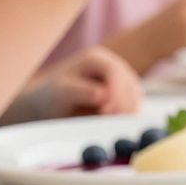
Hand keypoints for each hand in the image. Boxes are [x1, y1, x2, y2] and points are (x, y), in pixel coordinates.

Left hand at [14, 46, 142, 121]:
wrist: (50, 107)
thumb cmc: (52, 97)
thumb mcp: (60, 93)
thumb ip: (81, 92)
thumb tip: (104, 95)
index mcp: (96, 58)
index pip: (114, 71)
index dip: (116, 91)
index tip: (110, 112)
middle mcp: (112, 65)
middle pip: (129, 82)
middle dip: (125, 103)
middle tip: (117, 123)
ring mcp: (120, 80)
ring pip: (134, 95)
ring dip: (129, 110)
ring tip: (116, 126)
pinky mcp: (124, 95)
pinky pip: (133, 104)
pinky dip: (128, 114)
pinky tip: (119, 125)